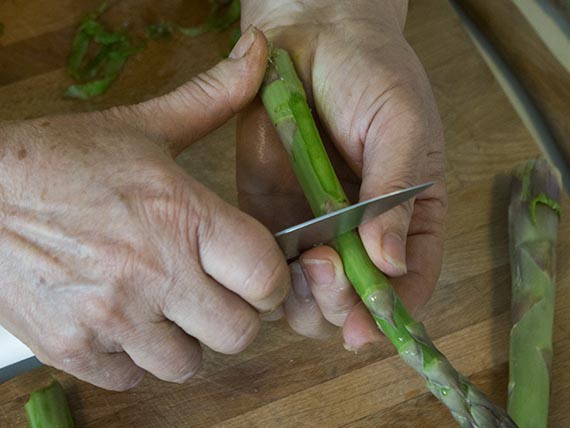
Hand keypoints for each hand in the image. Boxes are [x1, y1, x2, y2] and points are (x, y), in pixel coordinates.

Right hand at [0, 29, 289, 390]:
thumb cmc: (61, 160)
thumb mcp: (144, 126)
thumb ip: (213, 95)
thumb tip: (261, 51)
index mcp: (182, 216)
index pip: (265, 275)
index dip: (269, 279)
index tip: (254, 272)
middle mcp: (155, 273)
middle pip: (239, 332)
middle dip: (235, 315)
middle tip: (214, 293)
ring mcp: (112, 318)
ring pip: (188, 364)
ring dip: (184, 341)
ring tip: (166, 309)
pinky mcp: (73, 349)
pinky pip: (132, 380)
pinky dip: (134, 359)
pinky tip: (123, 323)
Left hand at [238, 1, 446, 348]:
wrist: (310, 36)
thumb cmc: (371, 75)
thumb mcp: (401, 126)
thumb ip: (396, 193)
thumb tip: (390, 263)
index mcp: (406, 214)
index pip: (409, 280)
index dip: (392, 312)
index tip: (368, 329)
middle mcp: (360, 232)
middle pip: (355, 298)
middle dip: (342, 304)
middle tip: (328, 269)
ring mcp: (314, 228)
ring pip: (309, 294)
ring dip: (305, 299)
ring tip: (304, 263)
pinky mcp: (270, 217)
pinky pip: (268, 266)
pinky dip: (266, 279)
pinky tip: (266, 263)